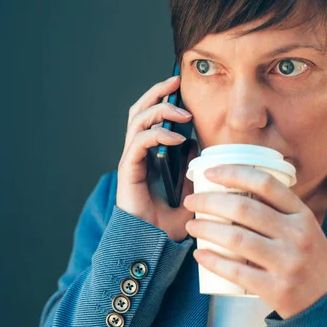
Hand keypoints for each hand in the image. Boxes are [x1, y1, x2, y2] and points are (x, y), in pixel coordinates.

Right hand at [116, 75, 198, 242]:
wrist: (150, 246)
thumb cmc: (166, 224)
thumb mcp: (189, 192)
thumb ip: (192, 171)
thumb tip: (198, 149)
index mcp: (148, 156)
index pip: (150, 117)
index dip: (162, 99)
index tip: (180, 86)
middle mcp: (137, 154)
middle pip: (139, 111)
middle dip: (156, 92)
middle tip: (175, 81)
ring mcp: (131, 160)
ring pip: (137, 120)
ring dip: (160, 109)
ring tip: (183, 111)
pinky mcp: (128, 170)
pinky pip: (139, 142)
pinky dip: (157, 134)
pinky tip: (177, 137)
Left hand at [183, 164, 326, 318]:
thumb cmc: (309, 258)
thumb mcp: (304, 227)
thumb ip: (276, 210)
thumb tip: (232, 189)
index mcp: (301, 214)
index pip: (265, 183)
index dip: (233, 173)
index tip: (209, 172)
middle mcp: (296, 235)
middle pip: (244, 208)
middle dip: (209, 202)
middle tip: (191, 202)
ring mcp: (286, 262)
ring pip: (236, 239)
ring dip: (206, 229)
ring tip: (191, 226)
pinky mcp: (276, 288)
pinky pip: (237, 272)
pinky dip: (214, 261)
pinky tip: (200, 254)